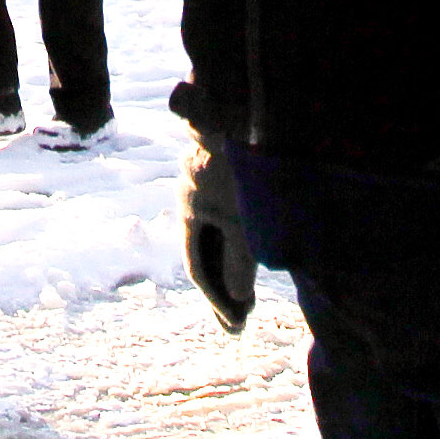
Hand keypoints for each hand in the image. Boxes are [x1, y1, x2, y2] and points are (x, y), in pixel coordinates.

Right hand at [181, 138, 255, 333]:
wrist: (240, 112)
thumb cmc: (241, 168)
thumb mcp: (244, 222)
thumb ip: (239, 264)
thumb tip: (237, 301)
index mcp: (192, 213)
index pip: (200, 268)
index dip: (217, 300)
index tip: (236, 326)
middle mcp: (193, 201)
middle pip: (205, 255)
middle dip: (222, 291)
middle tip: (238, 323)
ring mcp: (206, 188)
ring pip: (215, 239)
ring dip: (229, 269)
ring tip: (246, 298)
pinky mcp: (222, 177)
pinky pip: (225, 222)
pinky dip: (235, 246)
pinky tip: (248, 254)